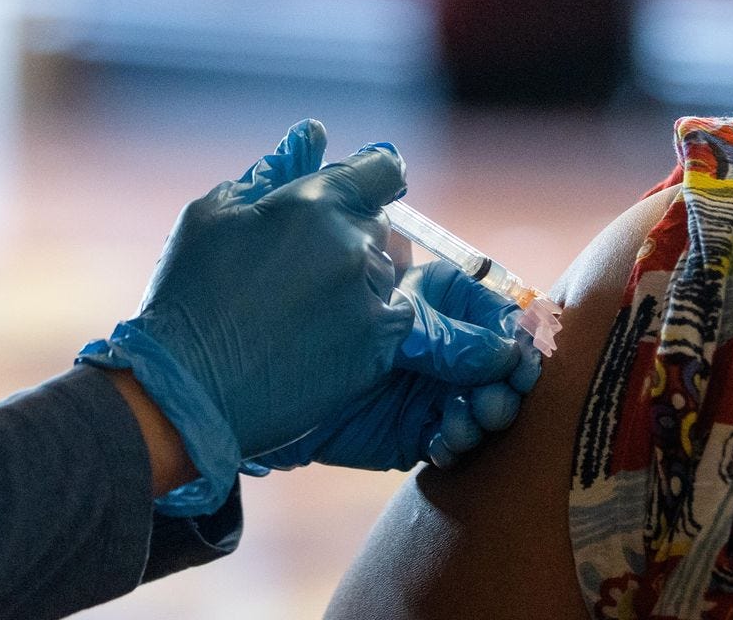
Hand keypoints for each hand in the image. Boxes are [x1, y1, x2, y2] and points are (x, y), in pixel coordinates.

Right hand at [78, 120, 412, 513]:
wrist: (187, 390)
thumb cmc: (188, 296)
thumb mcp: (213, 216)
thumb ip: (270, 171)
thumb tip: (312, 134)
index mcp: (315, 204)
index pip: (383, 170)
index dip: (375, 175)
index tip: (367, 186)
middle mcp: (354, 248)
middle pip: (381, 226)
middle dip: (351, 235)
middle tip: (304, 265)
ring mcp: (370, 301)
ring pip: (386, 275)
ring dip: (358, 281)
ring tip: (304, 308)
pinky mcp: (378, 350)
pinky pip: (393, 320)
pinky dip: (368, 322)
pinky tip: (322, 335)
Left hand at [249, 261, 542, 471]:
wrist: (212, 392)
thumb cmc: (266, 319)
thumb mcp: (342, 293)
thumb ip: (410, 292)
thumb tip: (489, 326)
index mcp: (408, 292)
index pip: (475, 301)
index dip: (503, 321)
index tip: (520, 341)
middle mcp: (419, 338)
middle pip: (488, 352)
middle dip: (505, 370)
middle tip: (508, 389)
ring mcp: (413, 385)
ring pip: (475, 394)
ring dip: (487, 405)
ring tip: (479, 418)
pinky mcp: (402, 430)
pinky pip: (446, 434)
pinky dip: (457, 438)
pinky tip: (452, 439)